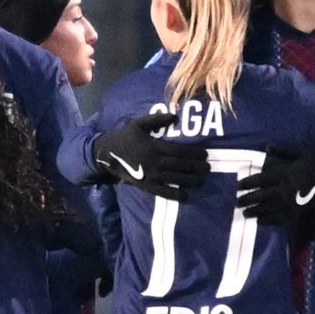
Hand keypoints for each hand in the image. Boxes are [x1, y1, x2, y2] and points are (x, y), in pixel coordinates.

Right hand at [89, 110, 207, 199]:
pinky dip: (174, 195)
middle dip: (195, 167)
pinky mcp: (144, 185)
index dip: (193, 153)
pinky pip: (161, 191)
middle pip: (179, 165)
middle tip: (208, 168)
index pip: (179, 150)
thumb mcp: (139, 124)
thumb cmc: (125, 137)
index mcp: (154, 146)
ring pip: (173, 178)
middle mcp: (153, 161)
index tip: (205, 154)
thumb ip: (157, 120)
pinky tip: (185, 196)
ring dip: (189, 180)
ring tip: (201, 181)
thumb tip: (175, 117)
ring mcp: (149, 175)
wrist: (106, 154)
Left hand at [235, 147, 314, 225]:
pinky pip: (282, 217)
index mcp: (285, 172)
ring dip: (256, 211)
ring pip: (269, 208)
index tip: (238, 187)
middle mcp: (285, 188)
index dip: (248, 183)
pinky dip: (270, 221)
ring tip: (245, 214)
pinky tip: (261, 222)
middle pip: (262, 195)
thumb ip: (284, 150)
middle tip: (237, 203)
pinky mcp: (299, 210)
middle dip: (248, 199)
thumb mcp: (303, 150)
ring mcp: (292, 201)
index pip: (261, 179)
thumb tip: (267, 148)